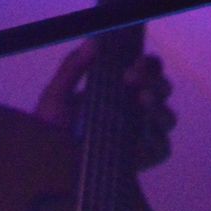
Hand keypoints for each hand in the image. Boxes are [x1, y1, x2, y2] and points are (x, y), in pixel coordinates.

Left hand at [33, 42, 177, 168]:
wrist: (42, 169)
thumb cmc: (50, 131)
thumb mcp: (56, 96)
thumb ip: (72, 68)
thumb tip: (93, 41)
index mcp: (120, 90)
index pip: (146, 70)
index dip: (147, 63)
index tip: (134, 61)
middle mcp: (136, 110)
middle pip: (162, 89)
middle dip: (153, 80)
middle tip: (132, 77)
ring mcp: (142, 135)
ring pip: (167, 117)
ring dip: (158, 105)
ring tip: (143, 99)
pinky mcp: (143, 159)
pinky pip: (162, 148)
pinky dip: (156, 139)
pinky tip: (144, 133)